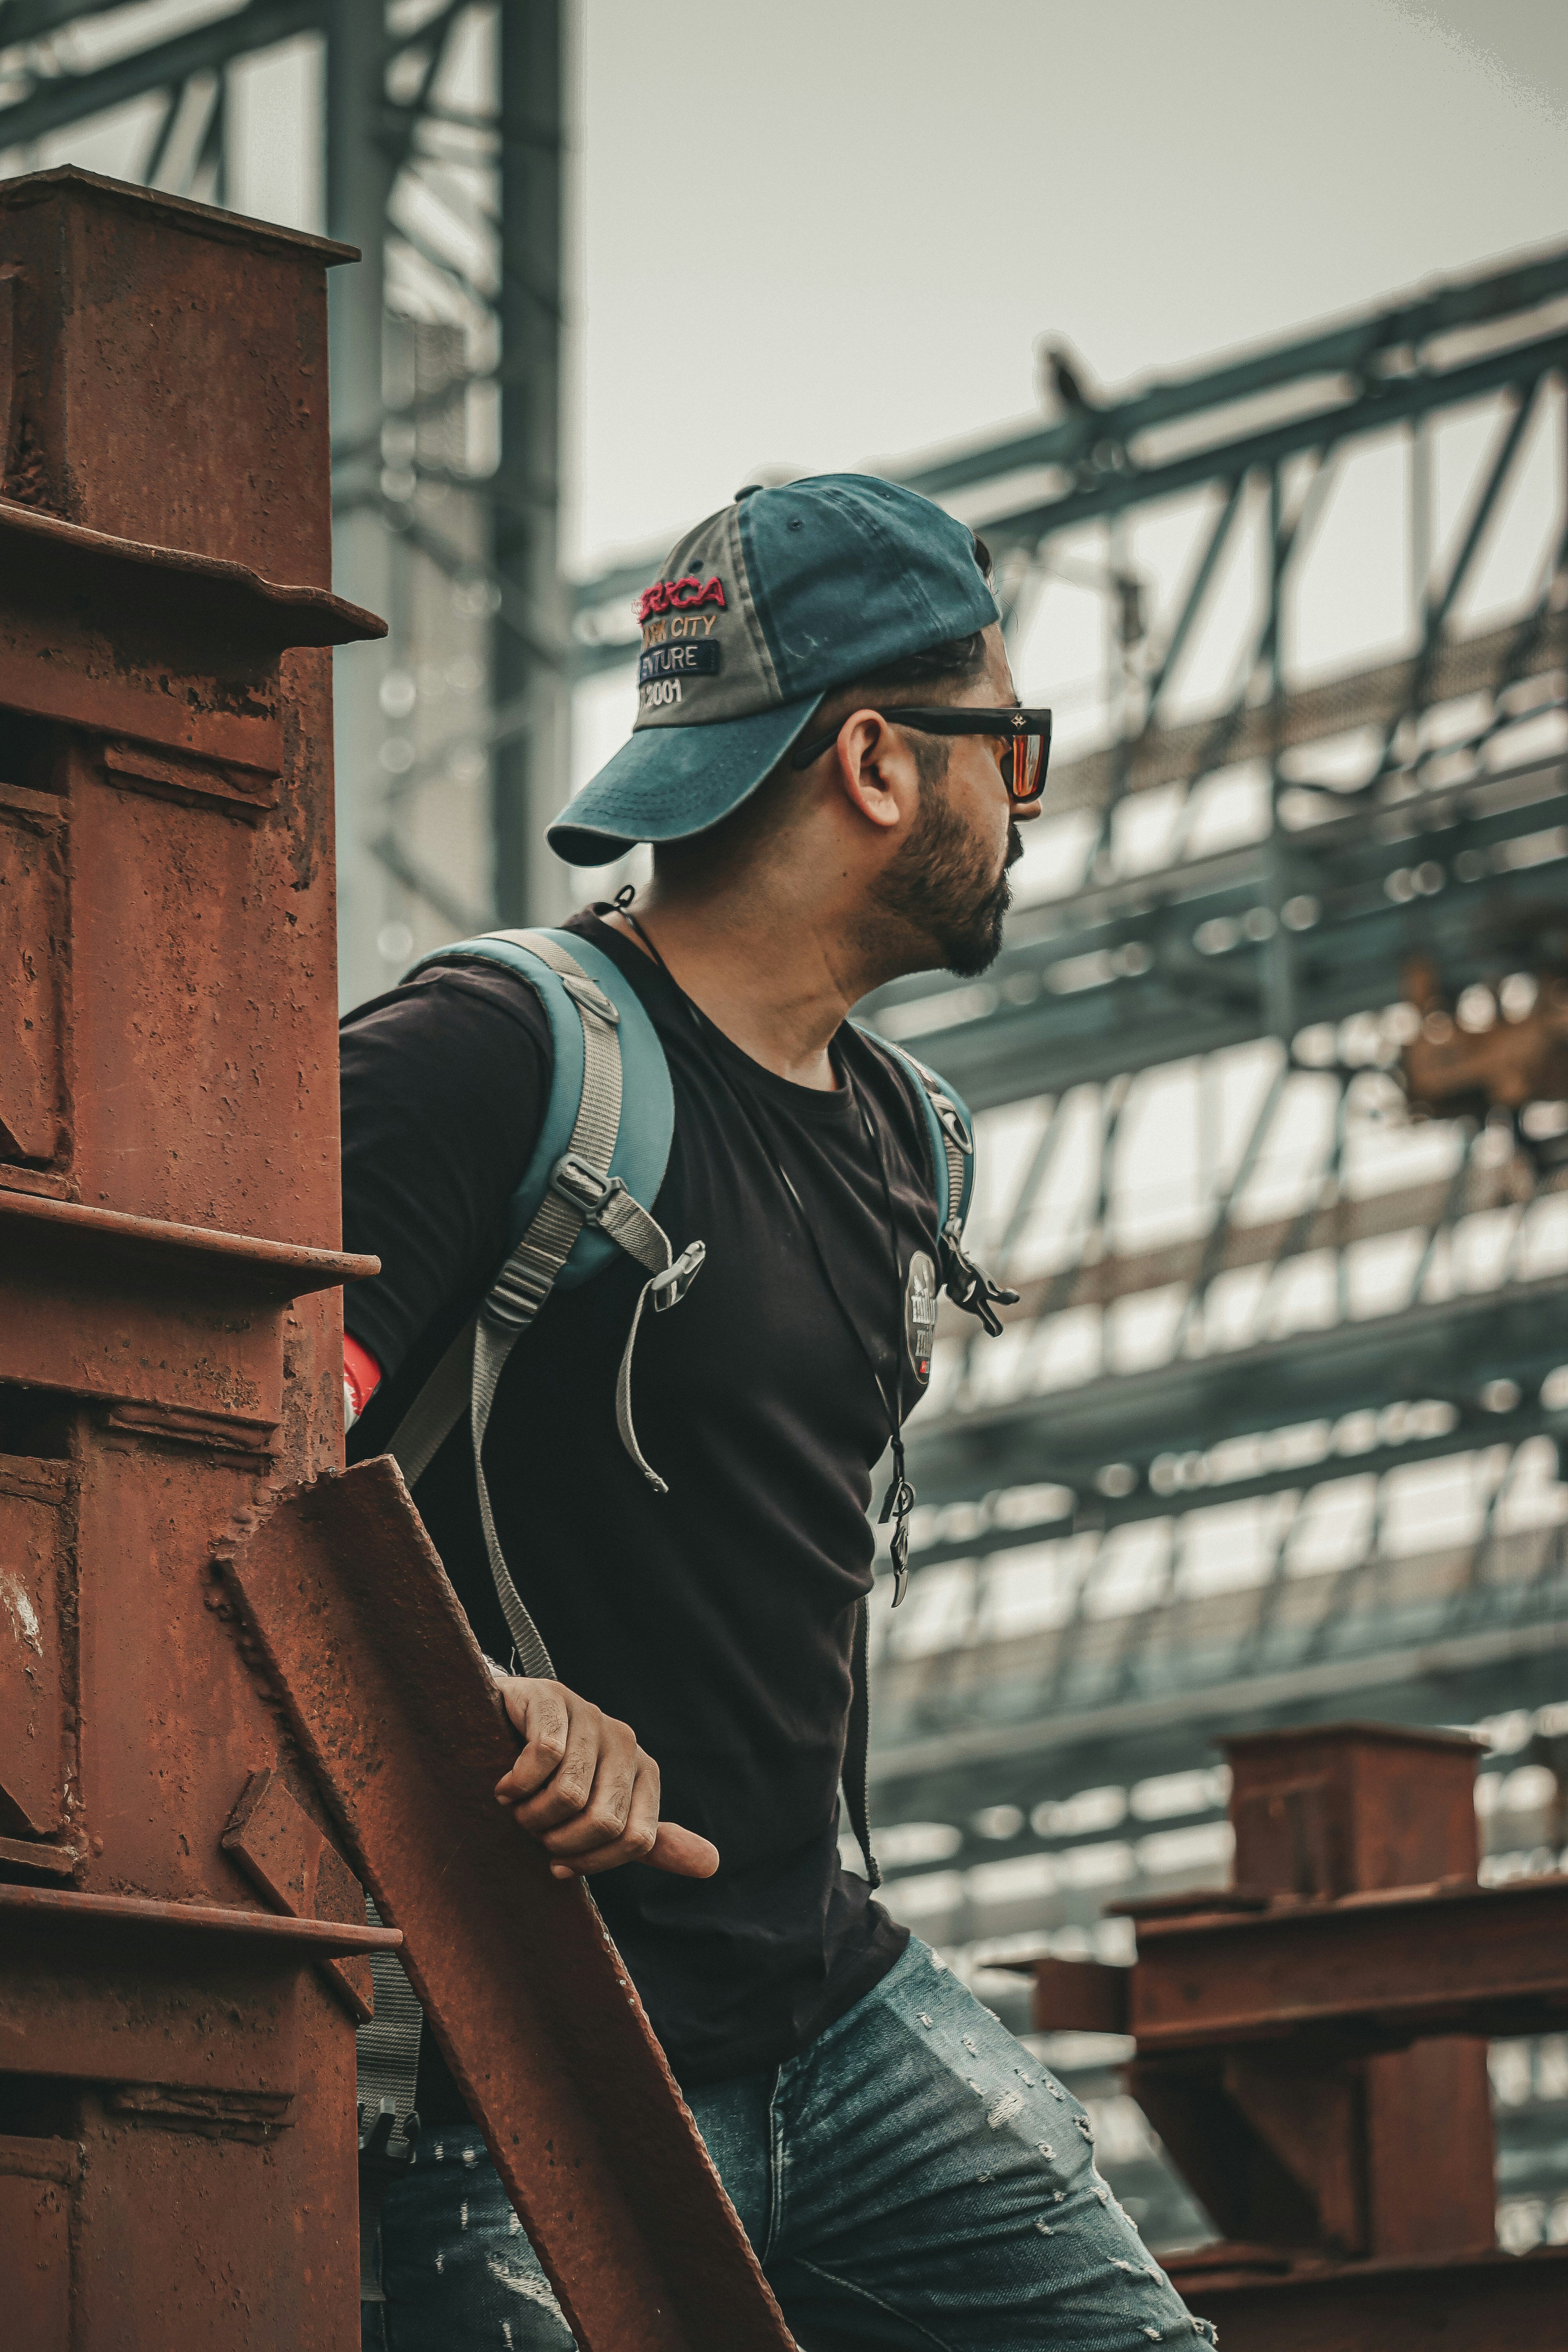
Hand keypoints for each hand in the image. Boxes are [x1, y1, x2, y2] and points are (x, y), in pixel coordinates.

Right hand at [492, 1676, 719, 1881]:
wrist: (508, 1724)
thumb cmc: (556, 1779)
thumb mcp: (605, 1814)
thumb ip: (650, 1843)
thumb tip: (712, 1864)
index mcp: (645, 1772)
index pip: (636, 1840)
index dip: (592, 1862)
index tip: (559, 1861)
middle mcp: (625, 1741)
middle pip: (603, 1821)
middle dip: (558, 1840)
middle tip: (534, 1829)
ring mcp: (591, 1715)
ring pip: (569, 1794)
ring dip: (532, 1815)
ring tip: (518, 1806)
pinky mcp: (553, 1698)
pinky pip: (544, 1756)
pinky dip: (518, 1784)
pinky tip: (506, 1785)